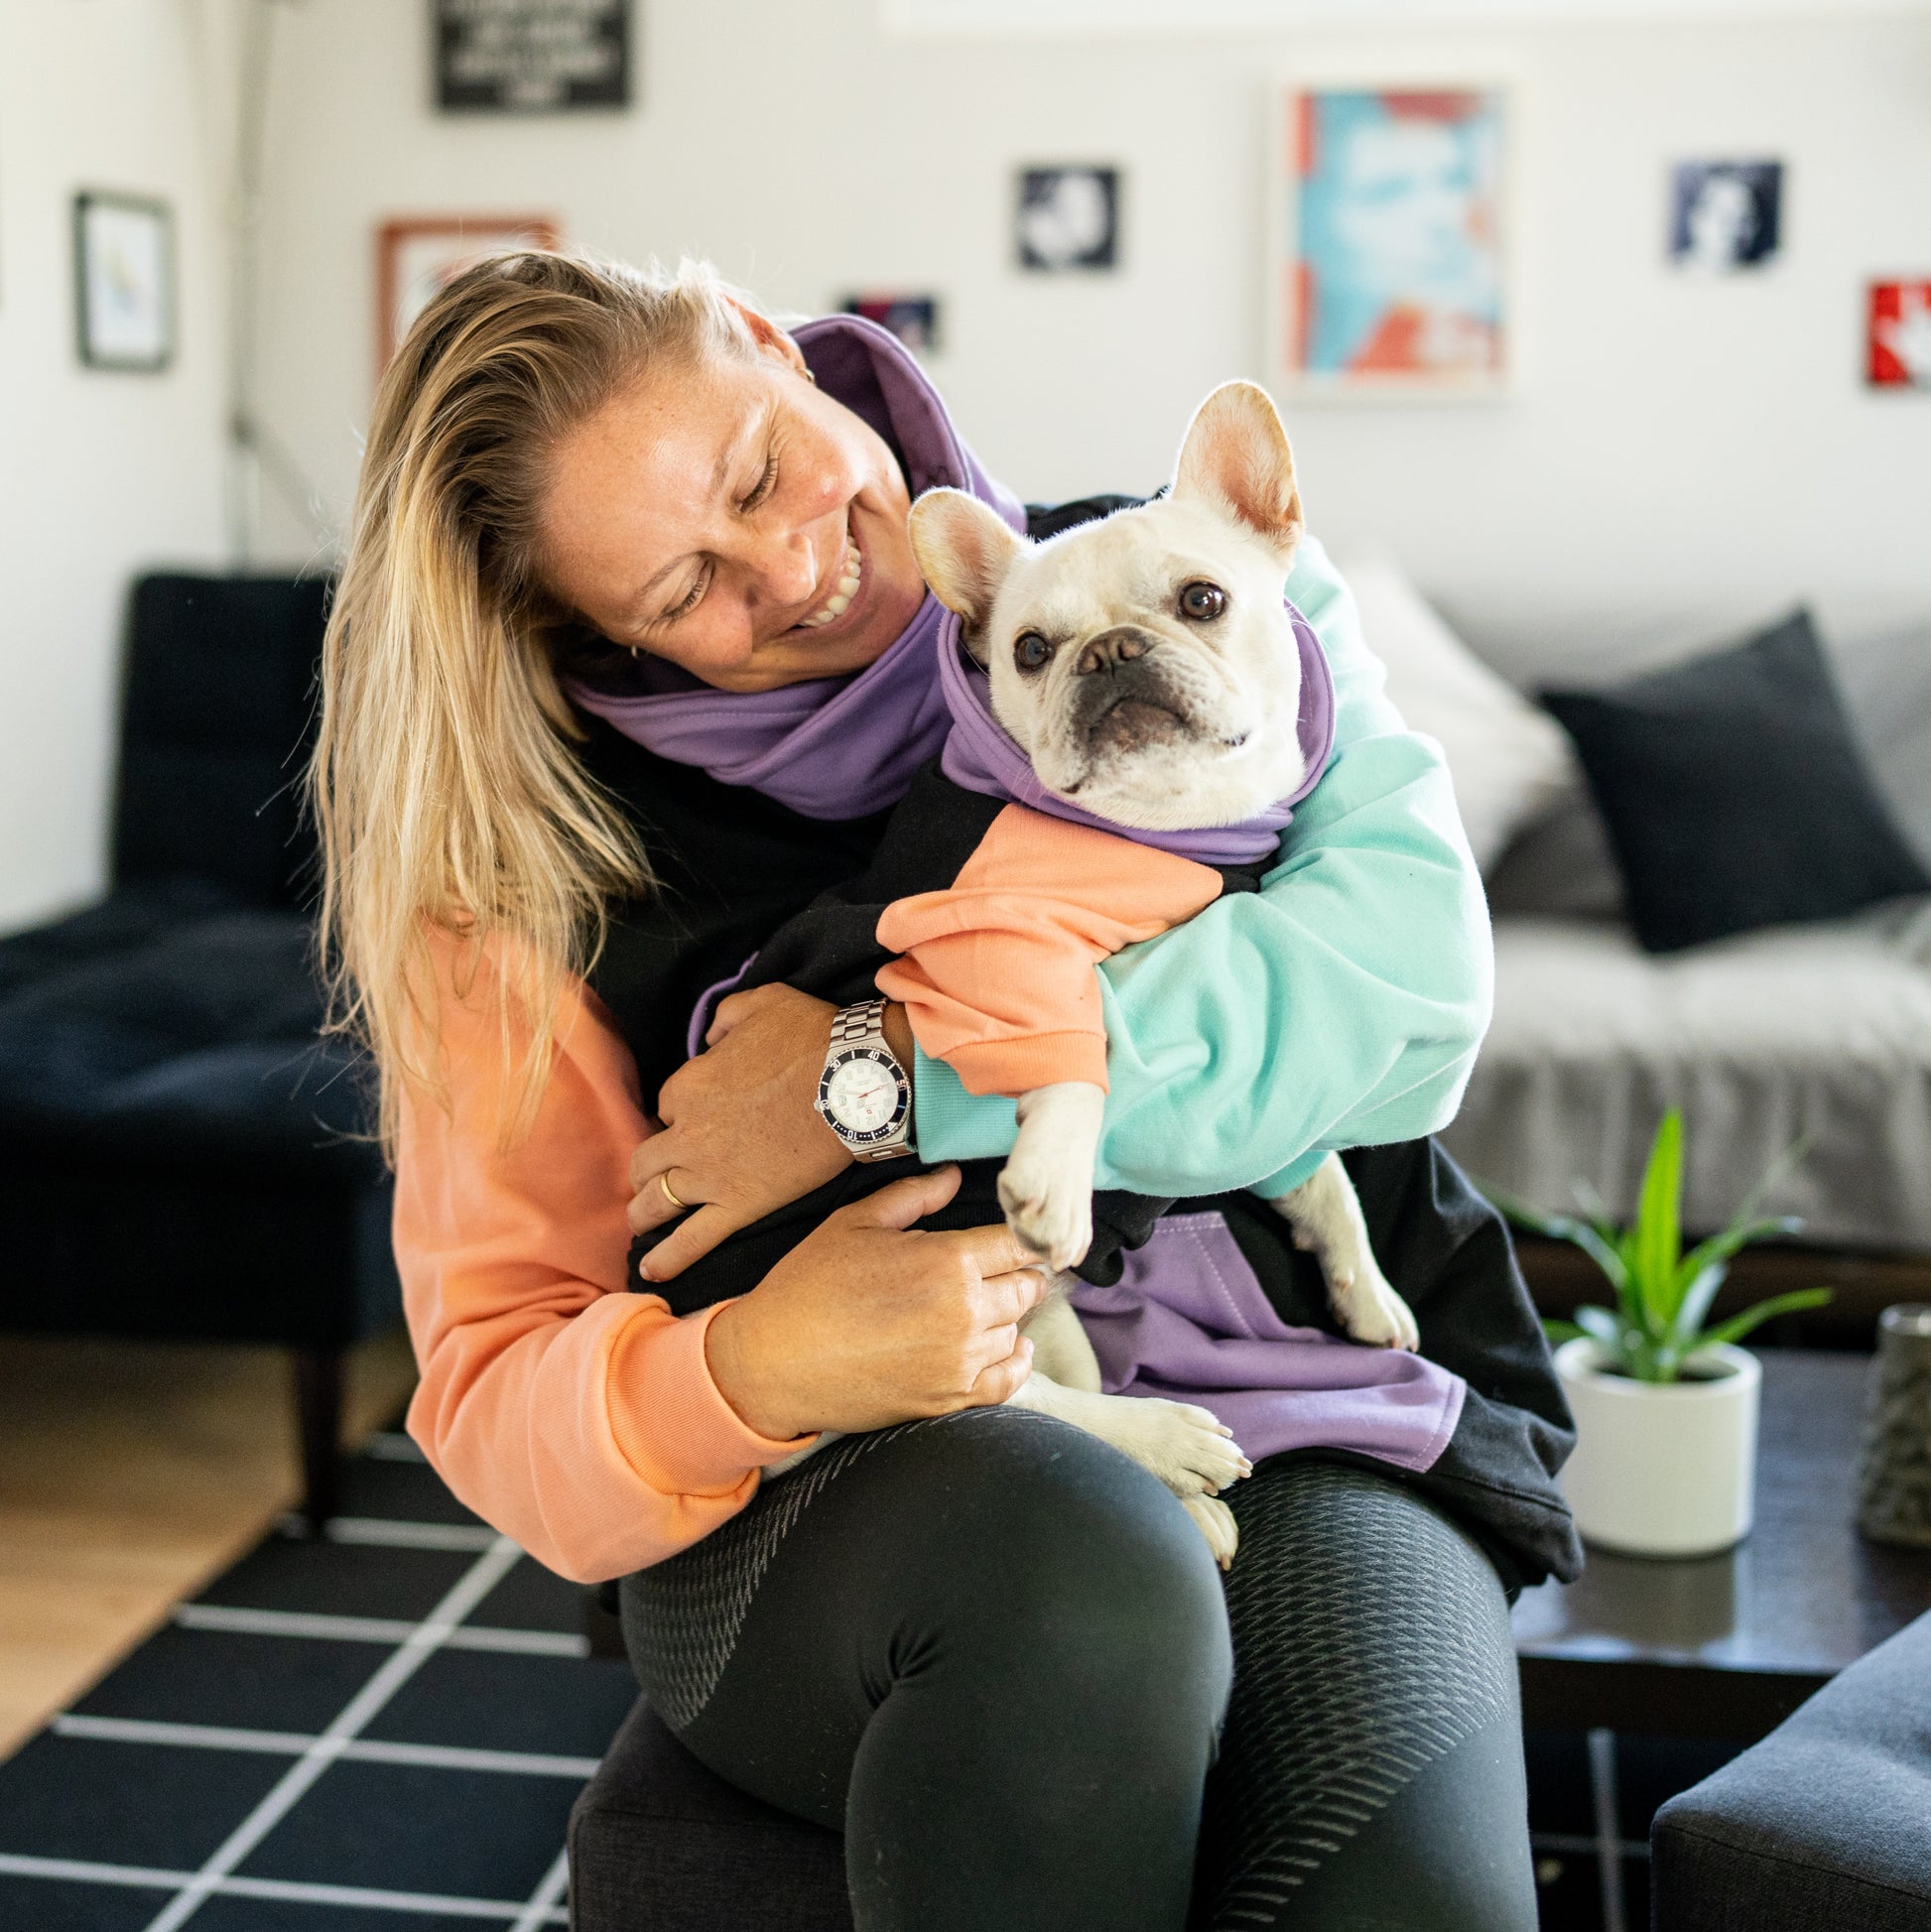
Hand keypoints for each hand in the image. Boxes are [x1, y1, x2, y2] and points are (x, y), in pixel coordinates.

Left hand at [630, 985, 919, 1279]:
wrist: (856, 1082)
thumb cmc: (813, 1038)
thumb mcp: (762, 1003)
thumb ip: (724, 1018)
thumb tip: (710, 1038)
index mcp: (688, 1087)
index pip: (668, 1107)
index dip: (684, 1113)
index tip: (704, 1117)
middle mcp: (688, 1134)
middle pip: (647, 1159)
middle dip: (650, 1165)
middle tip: (659, 1172)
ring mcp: (710, 1175)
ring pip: (655, 1201)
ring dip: (644, 1210)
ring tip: (643, 1220)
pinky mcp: (740, 1205)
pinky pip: (692, 1239)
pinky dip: (668, 1258)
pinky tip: (651, 1271)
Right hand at [704, 1165, 1048, 1441]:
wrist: (773, 1364)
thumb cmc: (809, 1287)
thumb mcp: (856, 1223)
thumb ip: (914, 1196)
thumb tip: (955, 1177)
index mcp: (947, 1260)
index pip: (1017, 1243)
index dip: (1023, 1236)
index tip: (1020, 1235)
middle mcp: (964, 1312)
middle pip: (1026, 1287)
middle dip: (1019, 1272)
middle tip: (1004, 1266)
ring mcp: (959, 1361)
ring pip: (1016, 1329)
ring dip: (1008, 1314)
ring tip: (986, 1303)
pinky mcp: (949, 1400)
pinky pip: (1007, 1380)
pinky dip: (1015, 1362)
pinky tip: (1011, 1347)